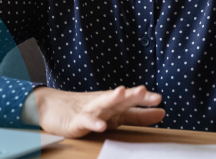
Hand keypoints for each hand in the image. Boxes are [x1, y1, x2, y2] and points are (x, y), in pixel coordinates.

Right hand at [33, 85, 164, 137]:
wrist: (53, 107)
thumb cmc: (87, 110)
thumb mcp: (115, 114)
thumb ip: (138, 115)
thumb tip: (162, 112)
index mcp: (115, 104)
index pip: (132, 101)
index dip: (145, 101)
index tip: (159, 100)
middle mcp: (105, 104)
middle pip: (120, 99)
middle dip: (132, 95)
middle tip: (144, 90)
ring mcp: (90, 110)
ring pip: (103, 103)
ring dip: (112, 98)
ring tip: (122, 93)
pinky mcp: (76, 120)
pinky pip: (86, 121)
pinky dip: (93, 122)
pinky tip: (100, 125)